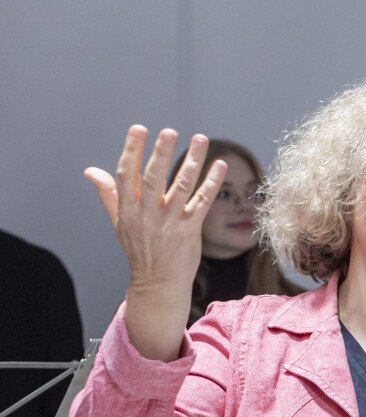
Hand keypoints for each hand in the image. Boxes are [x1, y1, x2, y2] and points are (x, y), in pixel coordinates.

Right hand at [85, 126, 226, 360]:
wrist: (157, 284)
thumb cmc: (140, 250)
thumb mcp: (119, 222)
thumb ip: (108, 193)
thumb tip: (91, 171)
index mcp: (128, 209)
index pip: (126, 174)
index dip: (132, 150)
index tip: (139, 129)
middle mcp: (147, 214)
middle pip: (153, 178)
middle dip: (160, 153)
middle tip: (169, 131)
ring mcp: (170, 223)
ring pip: (181, 187)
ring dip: (192, 161)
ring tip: (200, 139)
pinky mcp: (190, 231)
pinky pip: (202, 202)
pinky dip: (212, 183)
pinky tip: (219, 166)